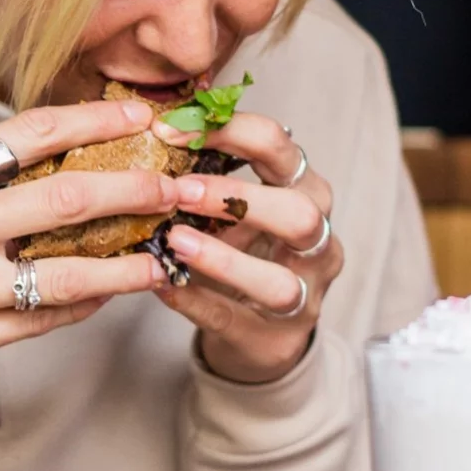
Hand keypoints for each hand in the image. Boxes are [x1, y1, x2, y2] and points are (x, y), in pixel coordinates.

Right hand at [0, 101, 180, 418]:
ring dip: (126, 263)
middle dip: (135, 188)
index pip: (29, 132)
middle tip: (176, 187)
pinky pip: (42, 319)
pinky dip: (83, 305)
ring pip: (68, 271)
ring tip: (160, 258)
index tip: (140, 115)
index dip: (95, 119)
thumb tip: (49, 168)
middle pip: (67, 196)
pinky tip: (106, 296)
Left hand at [153, 115, 343, 383]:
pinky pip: (232, 320)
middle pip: (300, 213)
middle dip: (238, 198)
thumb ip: (206, 175)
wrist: (258, 335)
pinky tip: (161, 283)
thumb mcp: (232, 210)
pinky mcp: (273, 340)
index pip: (283, 149)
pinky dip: (194, 301)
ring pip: (277, 281)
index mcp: (306, 193)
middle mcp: (317, 243)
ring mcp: (303, 297)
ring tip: (173, 240)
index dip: (231, 132)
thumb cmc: (242, 253)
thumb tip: (153, 131)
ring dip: (221, 259)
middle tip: (180, 191)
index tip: (172, 129)